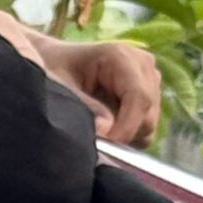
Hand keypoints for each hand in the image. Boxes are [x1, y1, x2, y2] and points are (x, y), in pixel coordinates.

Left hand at [32, 35, 163, 150]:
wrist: (54, 63)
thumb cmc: (53, 70)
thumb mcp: (59, 86)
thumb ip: (84, 107)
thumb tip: (107, 130)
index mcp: (121, 57)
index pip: (139, 98)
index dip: (127, 127)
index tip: (107, 145)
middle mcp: (142, 65)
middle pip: (148, 115)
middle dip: (123, 134)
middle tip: (93, 140)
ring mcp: (149, 80)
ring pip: (148, 125)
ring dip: (123, 135)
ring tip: (95, 128)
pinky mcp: (148, 95)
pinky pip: (144, 129)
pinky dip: (125, 135)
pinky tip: (104, 126)